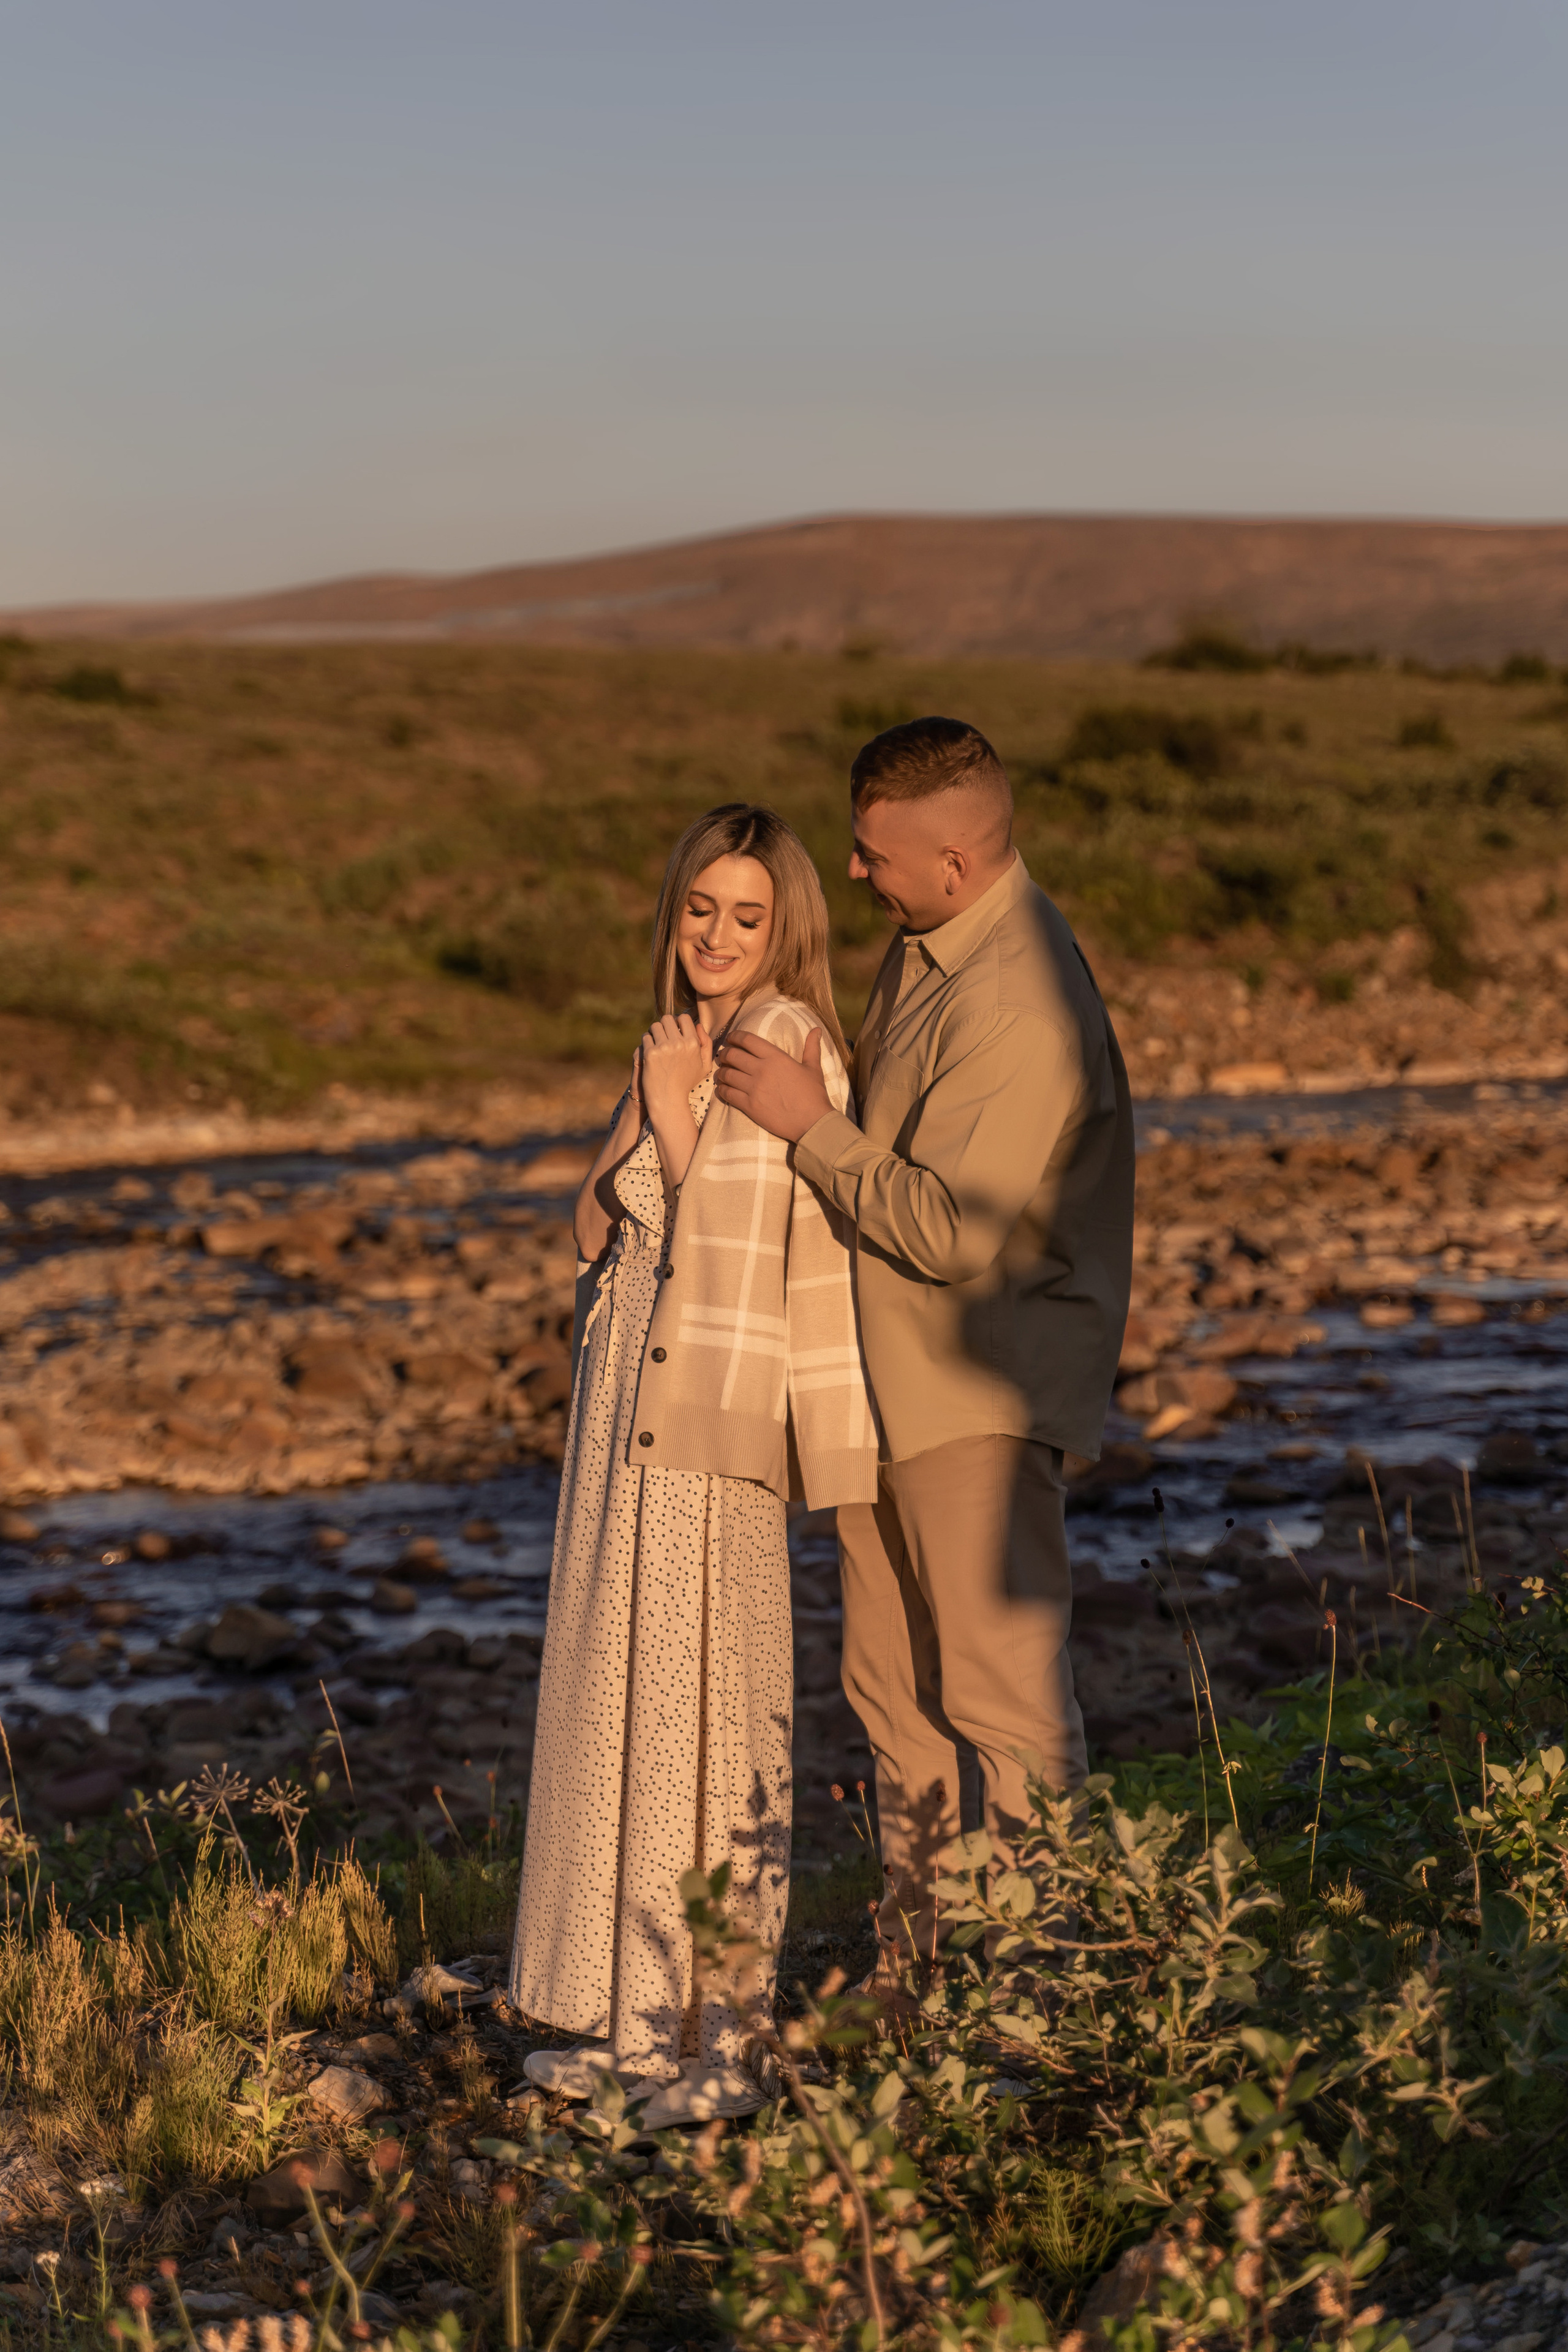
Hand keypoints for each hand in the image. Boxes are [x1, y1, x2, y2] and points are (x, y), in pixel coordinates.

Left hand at [639, 1013, 712, 1127]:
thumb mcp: (704, 1065)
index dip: (678, 1022)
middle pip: (667, 1019)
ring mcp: (664, 1047)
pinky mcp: (650, 1053)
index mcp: (693, 1043)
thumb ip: (706, 1043)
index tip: (674, 1031)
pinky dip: (646, 1042)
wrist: (669, 1099)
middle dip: (664, 1026)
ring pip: (654, 1026)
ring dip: (654, 1033)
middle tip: (662, 1036)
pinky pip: (645, 1037)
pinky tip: (650, 1052)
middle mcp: (679, 1043)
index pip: (684, 1018)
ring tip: (656, 1044)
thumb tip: (698, 1025)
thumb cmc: (686, 1082)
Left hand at [715, 1028, 831, 1141]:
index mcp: (776, 1057)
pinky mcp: (749, 1105)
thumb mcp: (813, 1068)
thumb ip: (811, 1048)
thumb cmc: (813, 1095)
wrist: (812, 1122)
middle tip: (724, 1056)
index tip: (731, 1038)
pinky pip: (727, 1094)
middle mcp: (761, 1069)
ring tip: (722, 1073)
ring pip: (727, 1074)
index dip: (735, 1036)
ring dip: (721, 1072)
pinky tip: (722, 1089)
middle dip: (725, 1054)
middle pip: (732, 1055)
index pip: (748, 1040)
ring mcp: (753, 1088)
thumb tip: (817, 1029)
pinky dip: (722, 1089)